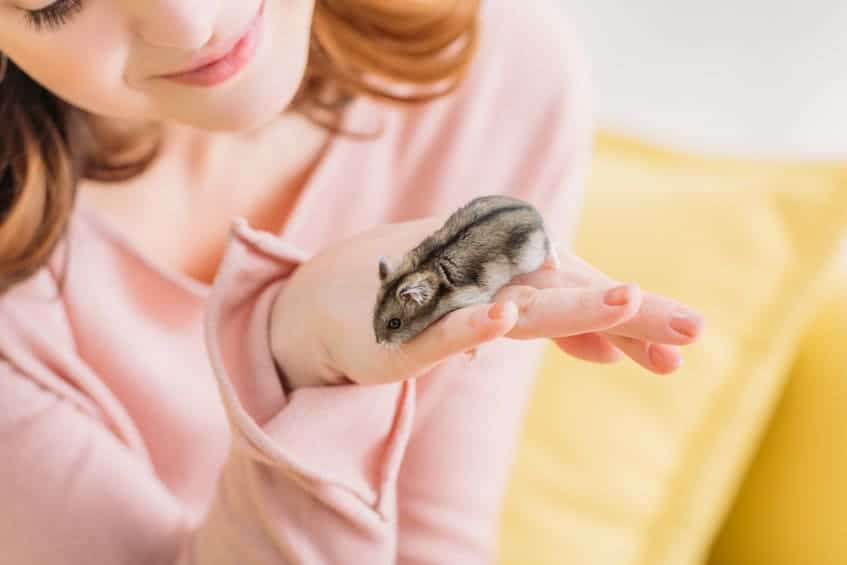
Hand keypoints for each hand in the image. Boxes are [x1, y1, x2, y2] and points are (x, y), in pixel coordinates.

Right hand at [269, 217, 702, 389]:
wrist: (323, 300)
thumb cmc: (415, 299)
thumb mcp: (491, 312)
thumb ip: (552, 322)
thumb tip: (613, 347)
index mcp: (508, 274)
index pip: (576, 294)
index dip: (627, 322)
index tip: (677, 349)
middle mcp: (482, 278)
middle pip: (564, 293)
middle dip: (628, 312)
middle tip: (689, 327)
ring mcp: (442, 300)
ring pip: (514, 305)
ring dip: (568, 305)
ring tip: (625, 300)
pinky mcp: (400, 331)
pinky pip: (439, 330)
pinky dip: (471, 326)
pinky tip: (503, 321)